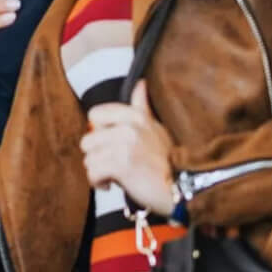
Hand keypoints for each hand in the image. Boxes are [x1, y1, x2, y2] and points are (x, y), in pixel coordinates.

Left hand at [81, 85, 177, 215]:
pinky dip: (99, 183)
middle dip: (96, 156)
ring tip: (113, 176)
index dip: (98, 132)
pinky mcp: (121, 165)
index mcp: (135, 116)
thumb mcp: (156, 128)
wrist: (183, 187)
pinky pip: (93, 173)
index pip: (95, 114)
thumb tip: (140, 83)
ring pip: (89, 159)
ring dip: (98, 171)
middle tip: (111, 164)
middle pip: (87, 140)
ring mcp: (125, 145)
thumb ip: (141, 106)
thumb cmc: (168, 160)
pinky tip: (111, 184)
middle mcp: (129, 127)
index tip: (108, 143)